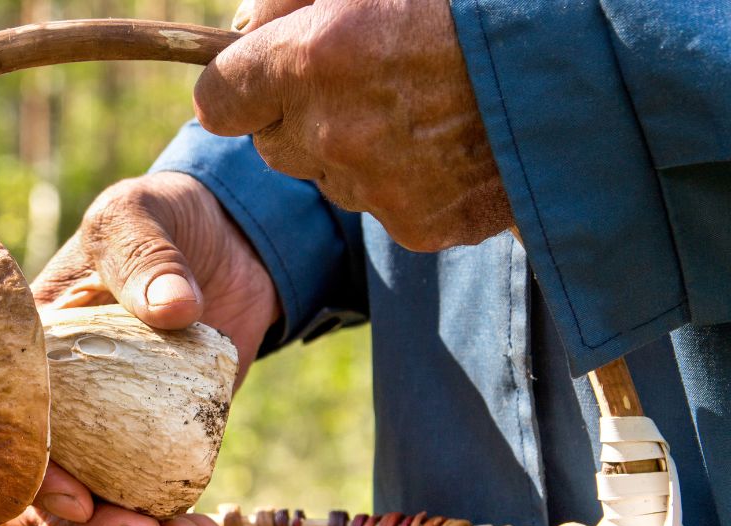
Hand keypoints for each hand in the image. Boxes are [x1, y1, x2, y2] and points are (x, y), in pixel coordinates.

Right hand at [23, 171, 280, 525]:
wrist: (225, 239)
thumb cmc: (159, 218)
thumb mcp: (138, 216)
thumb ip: (145, 254)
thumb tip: (174, 310)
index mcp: (28, 357)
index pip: (6, 427)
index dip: (29, 474)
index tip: (75, 496)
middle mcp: (61, 403)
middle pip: (49, 486)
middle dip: (86, 525)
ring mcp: (111, 428)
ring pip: (101, 504)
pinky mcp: (161, 440)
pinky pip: (154, 494)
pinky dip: (175, 524)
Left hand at [197, 0, 512, 251]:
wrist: (584, 60)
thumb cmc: (470, 5)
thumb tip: (241, 33)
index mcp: (311, 59)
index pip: (218, 101)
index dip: (239, 88)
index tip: (258, 80)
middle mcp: (332, 133)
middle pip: (273, 147)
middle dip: (301, 119)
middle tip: (364, 84)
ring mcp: (373, 188)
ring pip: (329, 179)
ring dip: (354, 152)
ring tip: (421, 110)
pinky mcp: (415, 226)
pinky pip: (382, 208)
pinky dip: (405, 184)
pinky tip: (448, 147)